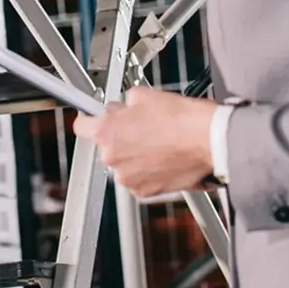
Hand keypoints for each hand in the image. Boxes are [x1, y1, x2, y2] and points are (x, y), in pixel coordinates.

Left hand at [74, 88, 217, 198]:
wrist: (208, 141)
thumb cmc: (180, 118)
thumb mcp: (142, 95)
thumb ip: (122, 105)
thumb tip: (119, 110)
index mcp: (106, 132)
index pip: (81, 126)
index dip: (89, 119)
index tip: (94, 118)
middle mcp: (112, 158)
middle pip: (106, 146)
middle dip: (120, 137)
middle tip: (142, 128)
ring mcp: (128, 178)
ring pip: (124, 163)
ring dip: (135, 155)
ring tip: (158, 142)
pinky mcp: (145, 192)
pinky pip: (139, 178)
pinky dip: (148, 170)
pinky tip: (164, 157)